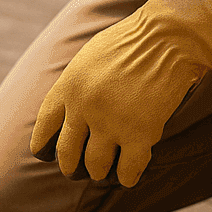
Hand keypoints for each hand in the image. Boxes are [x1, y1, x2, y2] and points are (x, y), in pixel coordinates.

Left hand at [31, 0, 211, 186]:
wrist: (168, 36)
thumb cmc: (132, 41)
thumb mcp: (89, 57)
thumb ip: (75, 86)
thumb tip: (67, 113)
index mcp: (68, 86)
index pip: (43, 130)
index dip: (44, 148)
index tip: (48, 155)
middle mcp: (83, 108)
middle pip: (66, 156)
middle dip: (72, 167)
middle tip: (81, 169)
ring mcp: (110, 123)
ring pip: (95, 168)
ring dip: (101, 171)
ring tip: (109, 168)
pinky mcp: (139, 134)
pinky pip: (127, 172)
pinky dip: (127, 176)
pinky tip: (131, 172)